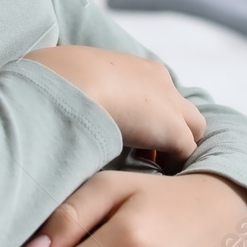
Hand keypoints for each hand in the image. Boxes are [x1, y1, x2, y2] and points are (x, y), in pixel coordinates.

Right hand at [23, 45, 205, 160]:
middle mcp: (158, 79)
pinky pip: (186, 153)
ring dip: (174, 149)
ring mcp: (170, 104)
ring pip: (191, 130)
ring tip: (155, 173)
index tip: (131, 134)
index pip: (155, 91)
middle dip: (169, 131)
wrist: (69, 84)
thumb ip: (73, 92)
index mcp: (133, 66)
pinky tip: (155, 180)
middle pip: (181, 108)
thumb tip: (54, 106)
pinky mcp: (174, 130)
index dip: (147, 115)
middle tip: (148, 156)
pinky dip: (172, 166)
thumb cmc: (55, 80)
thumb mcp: (65, 80)